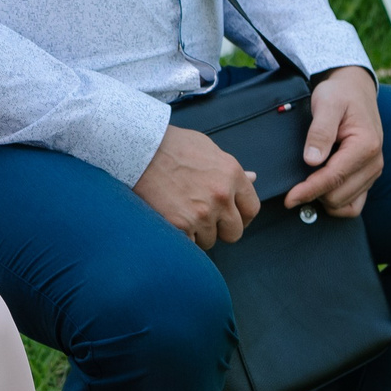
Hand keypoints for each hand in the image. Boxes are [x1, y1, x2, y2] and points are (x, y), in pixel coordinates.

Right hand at [133, 124, 259, 248]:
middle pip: (234, 232)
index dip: (242, 218)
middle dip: (220, 229)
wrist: (137, 149)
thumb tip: (253, 178)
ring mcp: (201, 213)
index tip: (230, 218)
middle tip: (202, 219)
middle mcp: (221, 196)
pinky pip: (189, 245)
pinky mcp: (179, 225)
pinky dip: (180, 237)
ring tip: (180, 214)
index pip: (251, 209)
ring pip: (209, 240)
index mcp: (232, 175)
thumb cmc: (171, 145)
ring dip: (197, 233)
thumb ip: (231, 169)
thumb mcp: (207, 149)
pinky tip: (170, 221)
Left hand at [285, 66, 383, 217]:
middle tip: (292, 185)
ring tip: (305, 185)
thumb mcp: (327, 104)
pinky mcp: (368, 177)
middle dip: (313, 194)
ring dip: (323, 200)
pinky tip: (319, 191)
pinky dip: (335, 203)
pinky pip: (354, 204)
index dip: (309, 190)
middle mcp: (374, 163)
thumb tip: (312, 161)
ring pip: (345, 204)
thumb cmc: (339, 95)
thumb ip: (320, 131)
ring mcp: (373, 172)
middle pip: (338, 196)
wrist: (355, 91)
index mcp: (365, 145)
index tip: (289, 198)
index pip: (334, 178)